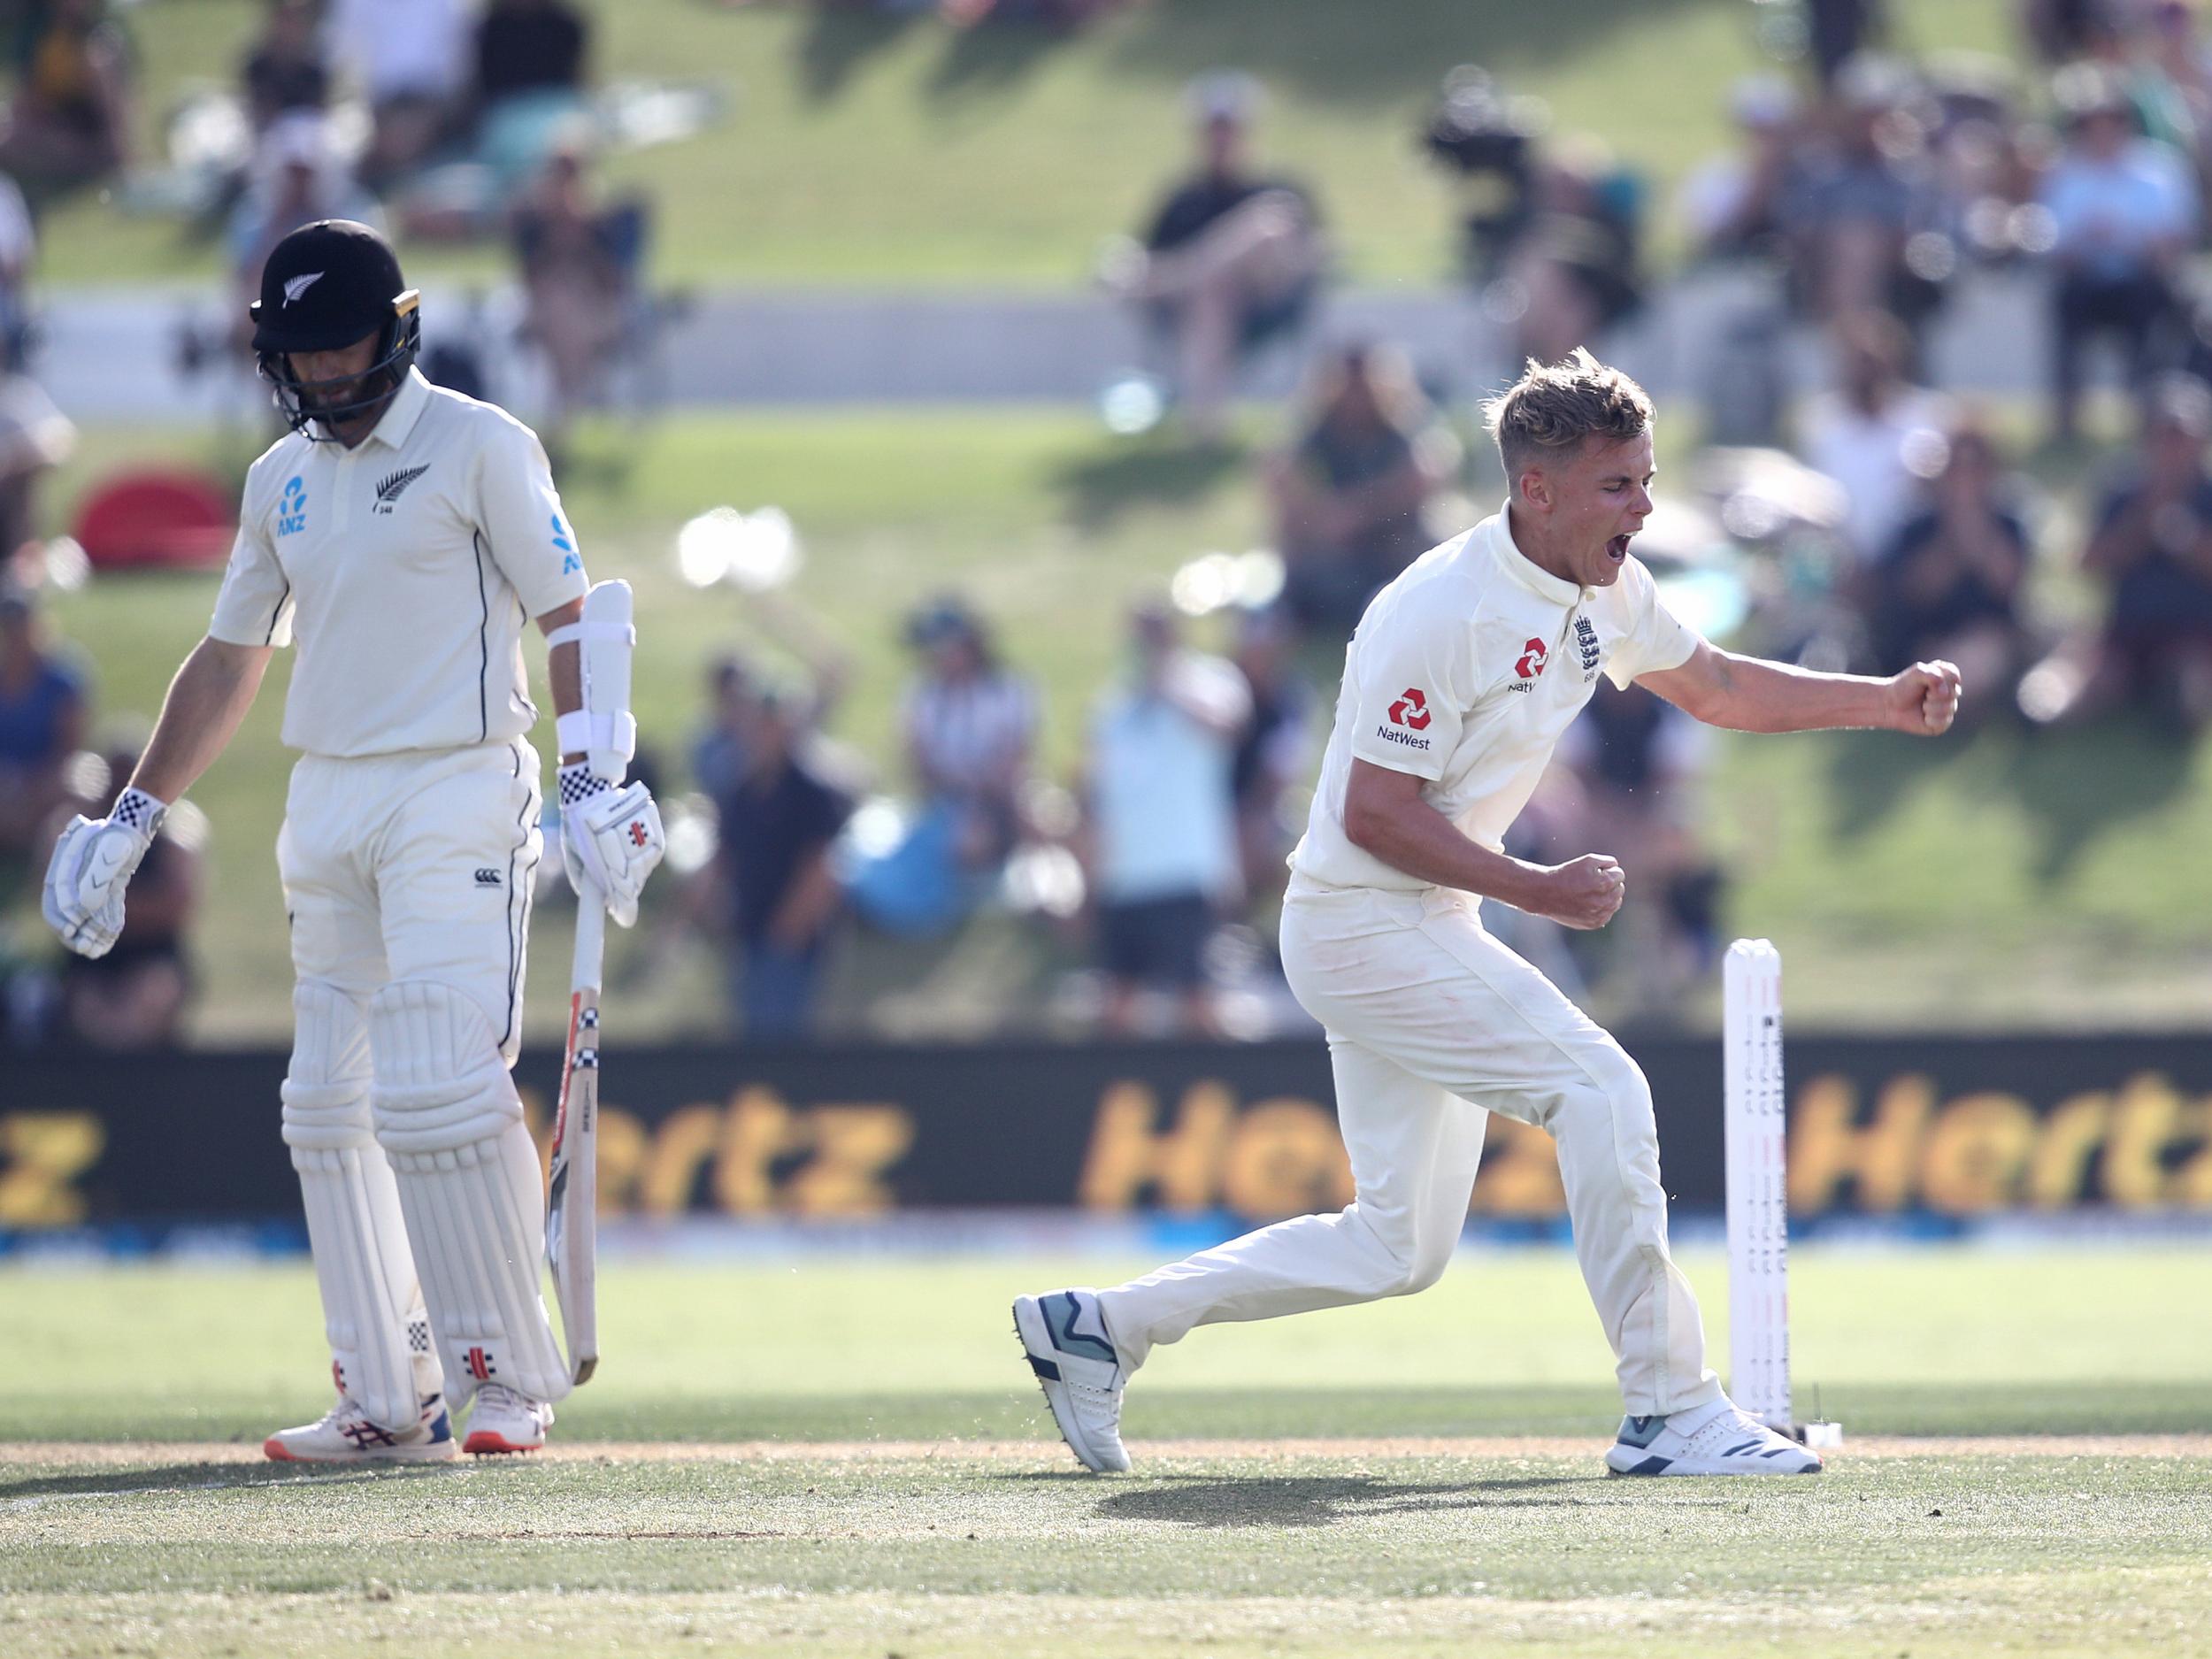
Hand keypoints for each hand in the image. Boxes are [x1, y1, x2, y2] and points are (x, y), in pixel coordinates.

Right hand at [42, 788, 167, 957]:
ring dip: (90, 935)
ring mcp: (90, 885)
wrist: (133, 828)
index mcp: (65, 870)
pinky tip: (110, 940)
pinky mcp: (107, 890)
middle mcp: (74, 880)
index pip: (55, 900)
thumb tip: (87, 908)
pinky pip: (102, 912)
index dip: (61, 918)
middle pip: (67, 913)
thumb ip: (97, 878)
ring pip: (86, 916)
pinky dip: (105, 926)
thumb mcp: (110, 853)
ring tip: (96, 951)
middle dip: (74, 933)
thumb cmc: (119, 837)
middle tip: (84, 949)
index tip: (72, 930)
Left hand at [558, 765, 665, 927]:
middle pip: (632, 884)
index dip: (623, 908)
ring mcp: (644, 839)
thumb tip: (606, 903)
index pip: (620, 890)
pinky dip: (642, 857)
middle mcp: (628, 847)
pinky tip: (629, 847)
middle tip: (614, 892)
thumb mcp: (574, 852)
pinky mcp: (656, 831)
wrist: (594, 788)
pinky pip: (652, 856)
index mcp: (603, 854)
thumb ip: (586, 878)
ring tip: (617, 856)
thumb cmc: (578, 824)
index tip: (624, 920)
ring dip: (633, 873)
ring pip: (643, 871)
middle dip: (624, 891)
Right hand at [1524, 853, 1625, 930]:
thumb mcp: (1587, 861)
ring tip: (1590, 893)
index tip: (1595, 872)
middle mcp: (1604, 901)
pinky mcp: (1594, 924)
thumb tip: (1617, 868)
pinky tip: (1588, 903)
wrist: (1546, 893)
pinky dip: (1601, 908)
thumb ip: (1608, 862)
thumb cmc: (1567, 874)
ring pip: (1616, 903)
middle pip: (1620, 889)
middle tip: (1591, 882)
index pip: (1620, 875)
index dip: (1607, 871)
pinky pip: (1607, 914)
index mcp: (1604, 883)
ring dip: (1607, 897)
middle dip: (1609, 884)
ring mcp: (1599, 914)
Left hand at [1886, 660, 1961, 735]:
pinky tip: (1924, 716)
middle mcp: (1951, 692)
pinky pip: (1943, 722)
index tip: (1926, 680)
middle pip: (1953, 693)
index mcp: (1947, 677)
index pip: (1954, 676)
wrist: (1890, 705)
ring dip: (1930, 707)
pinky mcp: (1943, 723)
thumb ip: (1930, 674)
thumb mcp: (1916, 673)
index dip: (1940, 680)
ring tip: (1922, 705)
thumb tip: (1944, 691)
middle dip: (1934, 694)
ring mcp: (1949, 708)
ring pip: (1949, 708)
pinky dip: (1930, 719)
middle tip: (1924, 694)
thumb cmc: (1903, 687)